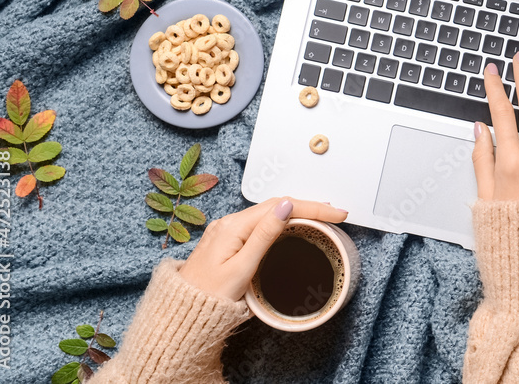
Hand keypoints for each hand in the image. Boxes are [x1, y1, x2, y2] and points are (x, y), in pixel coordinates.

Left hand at [179, 197, 347, 300]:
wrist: (182, 314)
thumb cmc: (208, 297)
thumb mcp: (242, 268)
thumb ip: (265, 235)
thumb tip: (286, 206)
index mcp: (234, 226)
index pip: (281, 206)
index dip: (312, 207)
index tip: (335, 213)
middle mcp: (230, 222)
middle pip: (276, 204)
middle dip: (309, 205)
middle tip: (335, 214)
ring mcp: (228, 229)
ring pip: (269, 211)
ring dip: (297, 210)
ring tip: (321, 214)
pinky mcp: (228, 238)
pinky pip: (260, 220)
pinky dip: (282, 218)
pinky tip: (292, 221)